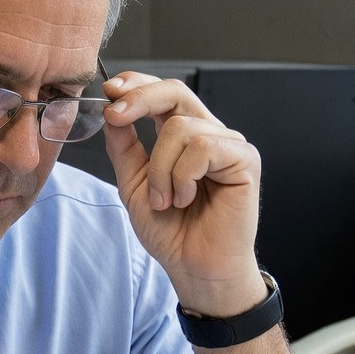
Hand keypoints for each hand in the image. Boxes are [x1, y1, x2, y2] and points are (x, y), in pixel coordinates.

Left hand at [99, 73, 267, 317]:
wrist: (193, 268)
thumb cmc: (171, 231)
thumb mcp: (133, 183)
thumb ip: (124, 146)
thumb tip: (112, 111)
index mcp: (184, 136)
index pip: (163, 94)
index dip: (137, 85)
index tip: (109, 90)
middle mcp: (209, 134)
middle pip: (176, 92)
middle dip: (141, 99)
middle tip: (116, 116)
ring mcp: (229, 145)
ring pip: (181, 128)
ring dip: (161, 168)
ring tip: (165, 200)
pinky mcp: (244, 161)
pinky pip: (203, 148)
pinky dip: (183, 177)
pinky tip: (186, 199)